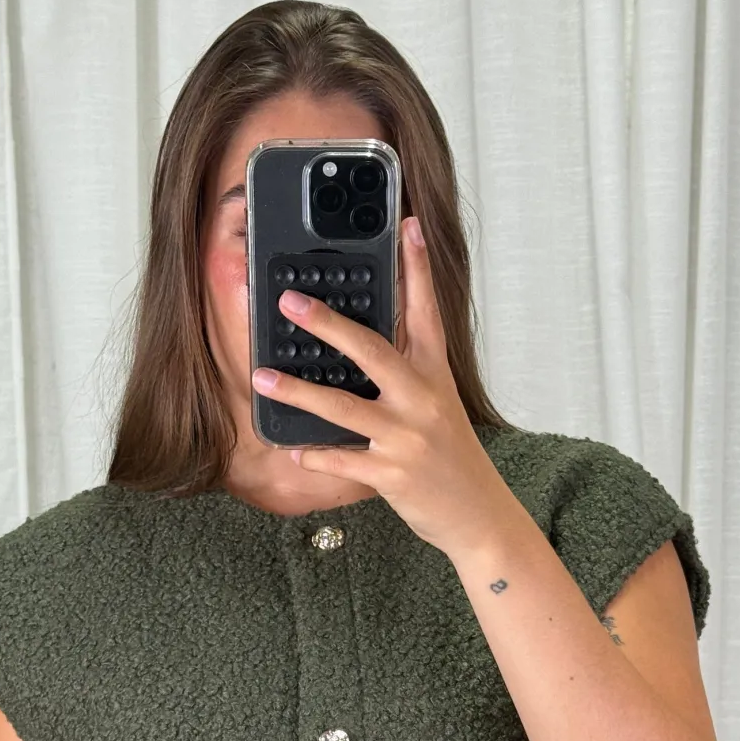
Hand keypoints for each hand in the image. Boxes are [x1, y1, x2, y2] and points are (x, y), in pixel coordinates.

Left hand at [250, 216, 511, 556]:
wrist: (478, 514)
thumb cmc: (452, 458)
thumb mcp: (440, 406)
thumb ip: (409, 376)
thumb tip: (363, 350)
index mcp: (436, 376)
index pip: (426, 312)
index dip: (416, 269)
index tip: (406, 226)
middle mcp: (423, 400)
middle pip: (372, 349)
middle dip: (327, 324)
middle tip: (291, 302)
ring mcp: (406, 437)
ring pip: (343, 407)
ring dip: (297, 390)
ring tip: (261, 377)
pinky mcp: (391, 473)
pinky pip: (341, 459)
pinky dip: (314, 453)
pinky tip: (292, 447)